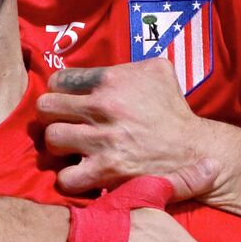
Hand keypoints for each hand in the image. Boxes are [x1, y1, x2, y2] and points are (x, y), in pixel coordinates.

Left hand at [39, 59, 238, 194]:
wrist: (195, 149)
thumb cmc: (172, 109)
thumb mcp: (157, 70)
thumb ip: (126, 64)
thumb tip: (103, 66)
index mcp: (112, 80)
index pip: (59, 81)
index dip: (59, 92)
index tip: (67, 101)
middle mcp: (104, 107)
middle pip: (46, 107)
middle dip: (52, 115)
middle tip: (64, 122)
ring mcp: (103, 140)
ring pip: (51, 138)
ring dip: (59, 144)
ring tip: (71, 146)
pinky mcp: (107, 171)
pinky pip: (66, 176)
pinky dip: (69, 177)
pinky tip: (80, 172)